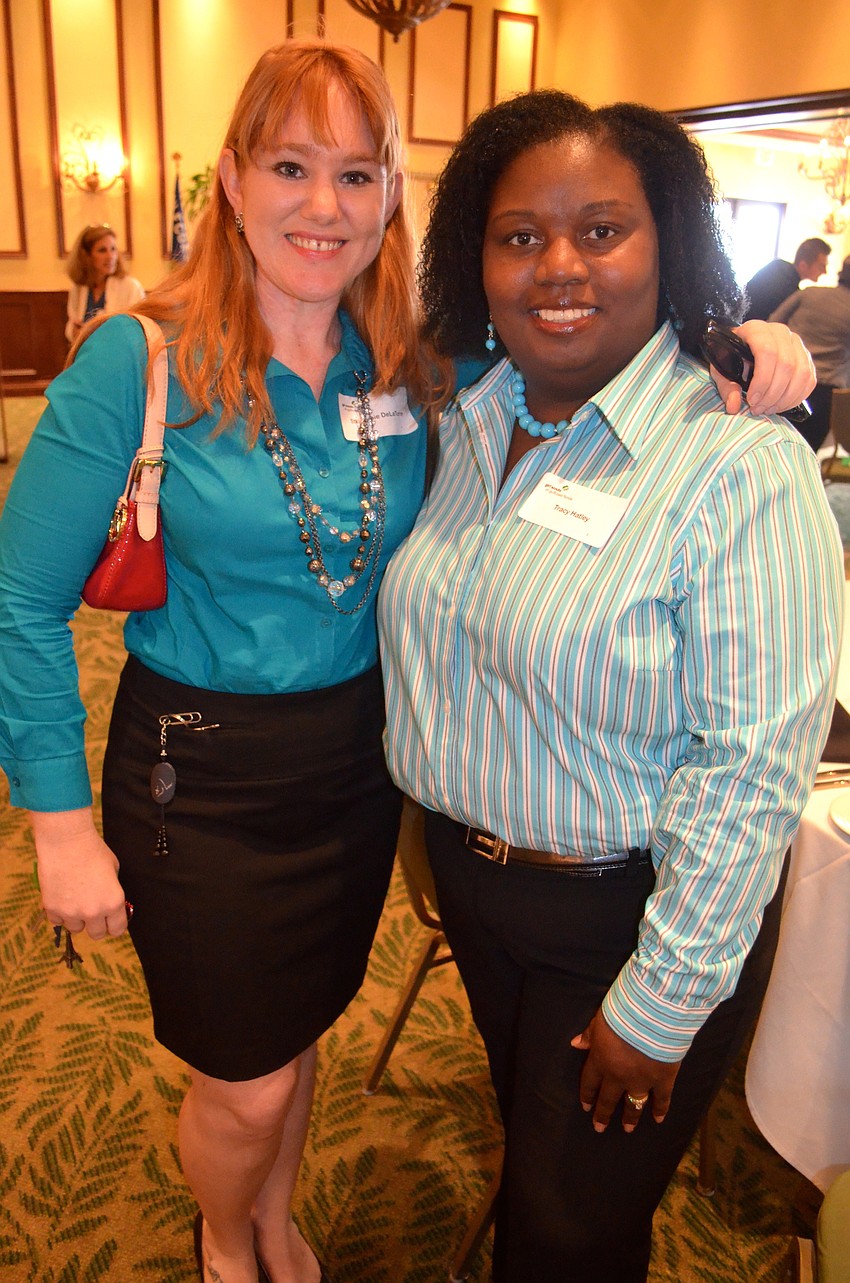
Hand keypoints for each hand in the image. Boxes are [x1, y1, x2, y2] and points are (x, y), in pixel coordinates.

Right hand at [31, 807, 129, 940]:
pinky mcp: (52, 909)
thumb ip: (112, 890)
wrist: (66, 842)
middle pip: (97, 935)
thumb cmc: (93, 851)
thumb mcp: (113, 870)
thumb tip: (109, 901)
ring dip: (77, 919)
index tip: (111, 921)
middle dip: (96, 925)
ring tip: (75, 899)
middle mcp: (93, 912)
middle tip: (92, 912)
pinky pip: (57, 921)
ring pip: (76, 929)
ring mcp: (71, 912)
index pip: (118, 929)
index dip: (115, 925)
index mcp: (113, 902)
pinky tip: (62, 896)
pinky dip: (60, 912)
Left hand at [570, 1010, 680, 1132]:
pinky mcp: (663, 1079)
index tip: (586, 1108)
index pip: (590, 1082)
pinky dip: (661, 1110)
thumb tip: (575, 1044)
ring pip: (632, 1105)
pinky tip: (658, 1120)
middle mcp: (618, 1076)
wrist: (652, 1015)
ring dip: (630, 1117)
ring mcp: (641, 1081)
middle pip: (608, 1099)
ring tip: (628, 1129)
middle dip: (603, 1114)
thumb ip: (589, 1036)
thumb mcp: (599, 1021)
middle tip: (599, 1128)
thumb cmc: (622, 1013)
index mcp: (600, 1061)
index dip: (587, 1095)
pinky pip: (661, 1099)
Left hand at [710, 320, 814, 415]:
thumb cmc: (730, 358)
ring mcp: (796, 343)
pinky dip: (797, 397)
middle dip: (773, 394)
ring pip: (802, 373)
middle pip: (786, 365)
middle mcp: (780, 332)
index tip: (751, 400)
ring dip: (786, 398)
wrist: (743, 348)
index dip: (762, 380)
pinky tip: (781, 405)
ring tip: (768, 409)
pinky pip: (809, 379)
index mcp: (756, 330)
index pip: (767, 352)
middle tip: (758, 409)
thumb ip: (727, 387)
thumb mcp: (721, 370)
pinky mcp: (806, 357)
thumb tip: (734, 406)